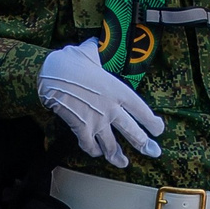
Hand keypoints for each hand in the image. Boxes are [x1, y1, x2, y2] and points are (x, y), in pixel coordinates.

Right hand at [37, 38, 163, 167]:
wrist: (52, 74)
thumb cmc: (71, 61)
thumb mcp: (91, 53)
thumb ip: (99, 52)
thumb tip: (97, 44)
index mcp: (119, 91)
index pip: (142, 111)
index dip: (152, 123)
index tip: (158, 130)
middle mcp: (111, 109)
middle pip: (133, 133)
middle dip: (145, 145)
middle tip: (153, 152)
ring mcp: (96, 122)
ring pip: (112, 146)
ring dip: (118, 157)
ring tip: (124, 163)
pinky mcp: (81, 129)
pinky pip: (90, 146)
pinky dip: (94, 151)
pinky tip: (96, 152)